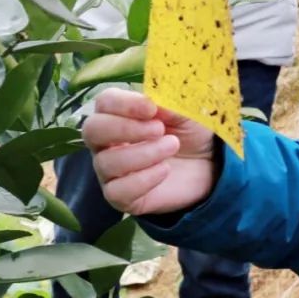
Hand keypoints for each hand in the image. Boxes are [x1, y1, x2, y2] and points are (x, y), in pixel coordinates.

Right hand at [83, 90, 216, 216]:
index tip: (151, 108)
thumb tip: (150, 100)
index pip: (104, 102)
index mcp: (118, 114)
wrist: (206, 166)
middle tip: (159, 129)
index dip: (124, 103)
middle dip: (126, 128)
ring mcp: (110, 171)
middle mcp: (106, 142)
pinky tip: (164, 170)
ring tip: (172, 146)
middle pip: (92, 130)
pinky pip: (116, 191)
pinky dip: (143, 179)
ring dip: (144, 153)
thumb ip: (167, 103)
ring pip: (106, 162)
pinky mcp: (121, 197)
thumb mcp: (185, 112)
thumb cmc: (189, 133)